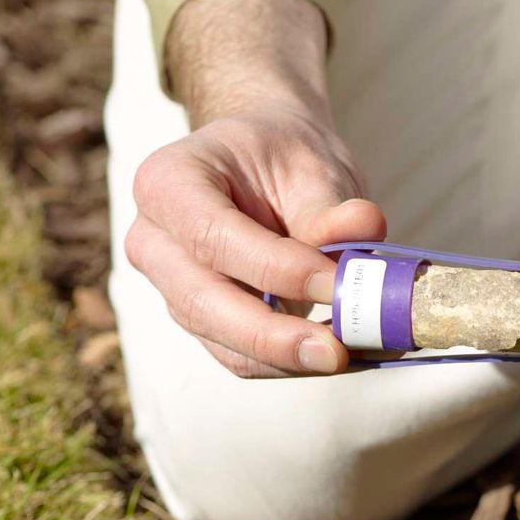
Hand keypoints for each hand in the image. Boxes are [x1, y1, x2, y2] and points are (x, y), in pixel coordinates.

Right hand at [122, 0, 385, 377]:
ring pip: (222, 341)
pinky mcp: (200, 322)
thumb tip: (365, 227)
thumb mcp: (310, 164)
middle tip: (338, 351)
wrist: (263, 165)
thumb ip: (330, 205)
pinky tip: (340, 357)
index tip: (336, 285)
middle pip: (203, 303)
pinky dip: (291, 363)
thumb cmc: (282, 156)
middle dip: (273, 336)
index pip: (211, 236)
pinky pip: (240, 357)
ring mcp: (170, 288)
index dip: (275, 269)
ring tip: (353, 354)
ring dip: (288, 357)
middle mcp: (154, 240)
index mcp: (166, 182)